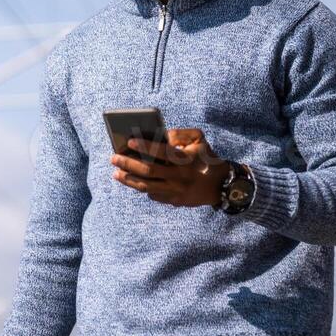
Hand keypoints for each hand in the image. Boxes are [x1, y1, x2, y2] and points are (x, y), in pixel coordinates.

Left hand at [111, 127, 227, 207]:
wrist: (221, 185)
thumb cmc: (206, 157)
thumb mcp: (199, 140)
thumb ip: (180, 134)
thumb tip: (160, 135)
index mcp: (186, 160)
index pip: (162, 152)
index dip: (145, 146)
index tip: (129, 141)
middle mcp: (180, 177)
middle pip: (148, 171)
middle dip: (128, 164)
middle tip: (114, 158)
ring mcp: (176, 192)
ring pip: (146, 187)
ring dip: (128, 180)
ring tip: (116, 173)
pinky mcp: (174, 202)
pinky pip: (153, 194)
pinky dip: (142, 187)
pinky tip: (133, 180)